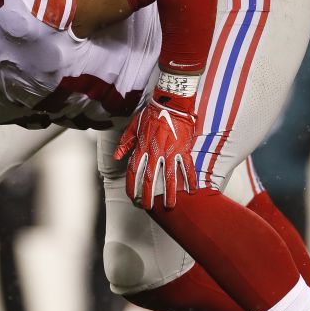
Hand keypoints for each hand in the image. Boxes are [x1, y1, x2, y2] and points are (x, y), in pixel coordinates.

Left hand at [114, 83, 198, 208]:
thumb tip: (117, 157)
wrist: (171, 103)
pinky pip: (187, 167)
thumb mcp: (133, 127)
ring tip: (170, 205)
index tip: (132, 197)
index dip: (132, 186)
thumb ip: (125, 143)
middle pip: (150, 179)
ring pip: (170, 177)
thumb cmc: (151, 114)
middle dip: (148, 195)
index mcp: (142, 148)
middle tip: (147, 207)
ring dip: (170, 193)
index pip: (134, 171)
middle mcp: (155, 153)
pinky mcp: (184, 149)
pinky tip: (192, 191)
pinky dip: (190, 180)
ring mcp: (171, 152)